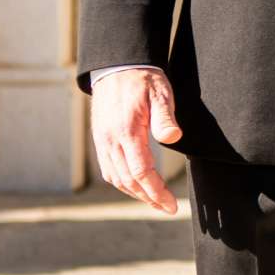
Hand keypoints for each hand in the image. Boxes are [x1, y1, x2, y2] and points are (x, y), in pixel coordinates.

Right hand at [92, 66, 181, 214]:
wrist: (117, 65)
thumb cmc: (143, 78)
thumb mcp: (160, 92)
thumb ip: (165, 117)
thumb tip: (173, 137)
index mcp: (126, 131)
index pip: (141, 172)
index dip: (156, 192)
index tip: (171, 205)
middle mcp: (110, 140)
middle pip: (127, 181)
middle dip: (148, 198)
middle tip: (166, 208)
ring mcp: (102, 140)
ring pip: (115, 178)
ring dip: (134, 193)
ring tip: (154, 201)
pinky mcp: (100, 138)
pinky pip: (108, 169)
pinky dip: (122, 182)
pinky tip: (135, 185)